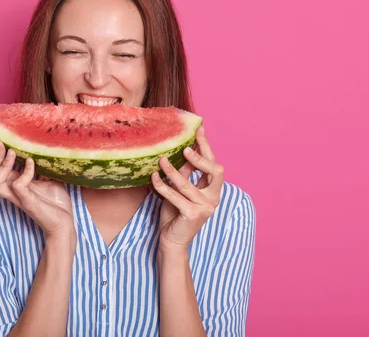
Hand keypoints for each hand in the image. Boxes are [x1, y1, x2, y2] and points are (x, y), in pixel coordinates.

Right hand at [0, 129, 74, 240]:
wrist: (64, 223)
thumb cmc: (56, 202)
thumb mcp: (49, 177)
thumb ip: (42, 164)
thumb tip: (43, 144)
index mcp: (13, 182)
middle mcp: (11, 189)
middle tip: (0, 140)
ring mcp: (18, 196)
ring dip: (0, 165)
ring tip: (11, 152)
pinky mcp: (28, 202)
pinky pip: (17, 186)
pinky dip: (24, 173)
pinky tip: (31, 163)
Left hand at [151, 126, 224, 252]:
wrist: (172, 240)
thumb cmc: (175, 213)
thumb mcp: (181, 189)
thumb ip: (185, 173)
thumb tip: (183, 150)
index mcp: (213, 190)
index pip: (213, 164)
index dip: (206, 146)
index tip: (199, 129)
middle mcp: (213, 198)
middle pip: (215, 171)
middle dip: (201, 156)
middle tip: (185, 147)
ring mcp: (205, 207)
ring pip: (187, 183)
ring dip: (172, 171)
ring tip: (161, 160)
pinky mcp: (193, 215)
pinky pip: (175, 196)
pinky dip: (162, 186)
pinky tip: (154, 178)